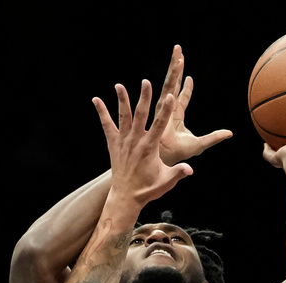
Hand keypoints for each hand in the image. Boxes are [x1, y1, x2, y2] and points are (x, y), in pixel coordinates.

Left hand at [93, 79, 192, 206]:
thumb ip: (178, 173)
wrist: (126, 197)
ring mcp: (123, 142)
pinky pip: (106, 126)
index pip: (160, 125)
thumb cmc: (148, 189)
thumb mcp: (166, 182)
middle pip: (140, 115)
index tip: (171, 96)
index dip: (166, 111)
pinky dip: (102, 113)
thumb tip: (190, 169)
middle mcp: (135, 142)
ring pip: (122, 117)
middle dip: (144, 98)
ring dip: (122, 100)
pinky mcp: (113, 144)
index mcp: (149, 148)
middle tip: (146, 82)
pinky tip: (96, 100)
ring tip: (119, 85)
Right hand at [156, 45, 232, 166]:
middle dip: (176, 67)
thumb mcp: (200, 145)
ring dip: (174, 66)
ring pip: (171, 81)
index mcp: (176, 115)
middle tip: (178, 49)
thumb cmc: (178, 154)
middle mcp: (169, 107)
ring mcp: (164, 105)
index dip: (186, 88)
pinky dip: (173, 75)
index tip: (190, 77)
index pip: (182, 98)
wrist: (165, 158)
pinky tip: (177, 63)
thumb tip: (230, 133)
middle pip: (173, 83)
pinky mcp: (162, 105)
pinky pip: (169, 87)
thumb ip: (214, 137)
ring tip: (178, 51)